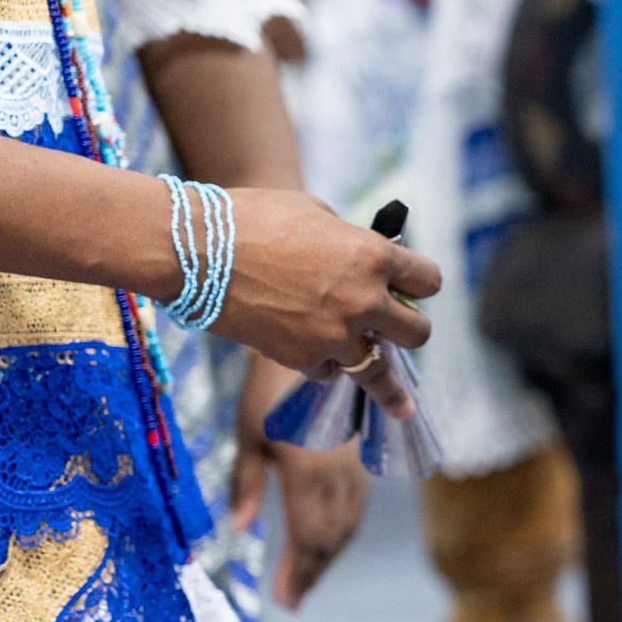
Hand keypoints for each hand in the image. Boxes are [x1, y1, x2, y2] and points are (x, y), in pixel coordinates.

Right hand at [201, 189, 440, 417]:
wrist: (193, 250)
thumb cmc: (253, 219)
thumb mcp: (317, 214)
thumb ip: (351, 243)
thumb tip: (367, 261)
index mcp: (373, 256)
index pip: (428, 281)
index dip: (421, 285)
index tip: (416, 290)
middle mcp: (364, 301)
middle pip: (419, 333)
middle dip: (411, 330)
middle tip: (402, 332)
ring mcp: (335, 336)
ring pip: (378, 371)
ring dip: (385, 379)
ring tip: (403, 407)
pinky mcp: (303, 359)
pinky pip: (328, 371)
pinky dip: (321, 363)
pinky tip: (307, 347)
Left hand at [231, 358, 370, 609]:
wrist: (318, 345)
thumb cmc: (270, 386)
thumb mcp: (250, 432)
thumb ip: (247, 482)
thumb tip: (237, 529)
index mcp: (307, 472)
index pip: (308, 536)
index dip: (298, 572)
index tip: (286, 601)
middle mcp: (337, 475)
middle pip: (332, 537)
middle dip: (313, 572)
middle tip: (293, 598)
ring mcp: (354, 467)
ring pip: (348, 523)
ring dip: (329, 556)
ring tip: (308, 578)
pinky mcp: (359, 458)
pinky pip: (357, 506)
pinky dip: (343, 531)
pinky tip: (330, 541)